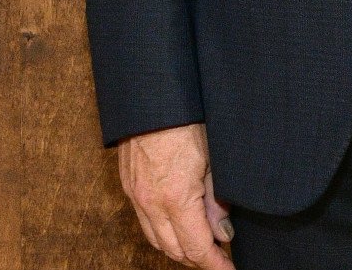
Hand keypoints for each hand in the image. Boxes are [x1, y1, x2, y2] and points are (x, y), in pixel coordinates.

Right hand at [117, 122, 235, 267]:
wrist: (152, 98)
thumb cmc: (187, 121)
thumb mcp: (214, 159)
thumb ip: (216, 200)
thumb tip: (223, 232)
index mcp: (175, 198)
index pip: (196, 248)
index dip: (215, 264)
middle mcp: (151, 204)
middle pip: (175, 251)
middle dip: (198, 259)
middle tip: (221, 258)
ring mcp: (136, 197)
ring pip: (156, 241)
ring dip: (179, 249)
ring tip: (202, 245)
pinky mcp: (128, 188)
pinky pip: (145, 224)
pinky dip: (162, 233)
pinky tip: (178, 227)